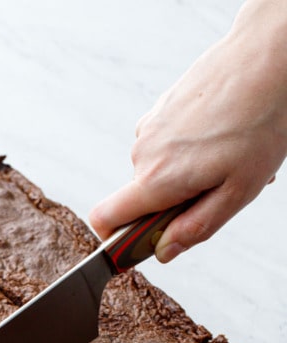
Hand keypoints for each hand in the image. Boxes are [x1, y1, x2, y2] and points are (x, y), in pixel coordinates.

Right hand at [89, 0, 286, 261]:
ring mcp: (151, 126)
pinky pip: (166, 146)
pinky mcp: (161, 108)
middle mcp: (144, 152)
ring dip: (185, 175)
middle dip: (172, 204)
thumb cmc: (261, 122)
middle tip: (217, 188)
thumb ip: (196, 228)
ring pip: (157, 171)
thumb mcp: (237, 192)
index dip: (115, 239)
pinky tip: (221, 137)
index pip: (104, 219)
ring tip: (226, 157)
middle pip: (140, 199)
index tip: (139, 244)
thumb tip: (165, 251)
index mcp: (157, 179)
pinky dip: (188, 151)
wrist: (269, 58)